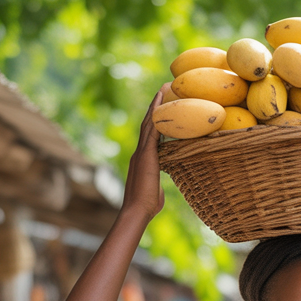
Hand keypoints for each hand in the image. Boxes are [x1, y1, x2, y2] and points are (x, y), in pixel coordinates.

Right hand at [122, 85, 168, 217]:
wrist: (137, 211)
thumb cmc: (147, 206)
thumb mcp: (155, 190)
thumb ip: (157, 183)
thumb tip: (160, 187)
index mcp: (142, 160)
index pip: (150, 135)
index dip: (156, 120)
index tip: (162, 106)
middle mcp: (139, 152)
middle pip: (148, 124)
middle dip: (156, 107)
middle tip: (164, 90)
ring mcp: (141, 153)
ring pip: (149, 123)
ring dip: (156, 106)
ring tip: (164, 90)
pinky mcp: (146, 155)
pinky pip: (152, 131)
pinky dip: (157, 116)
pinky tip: (162, 104)